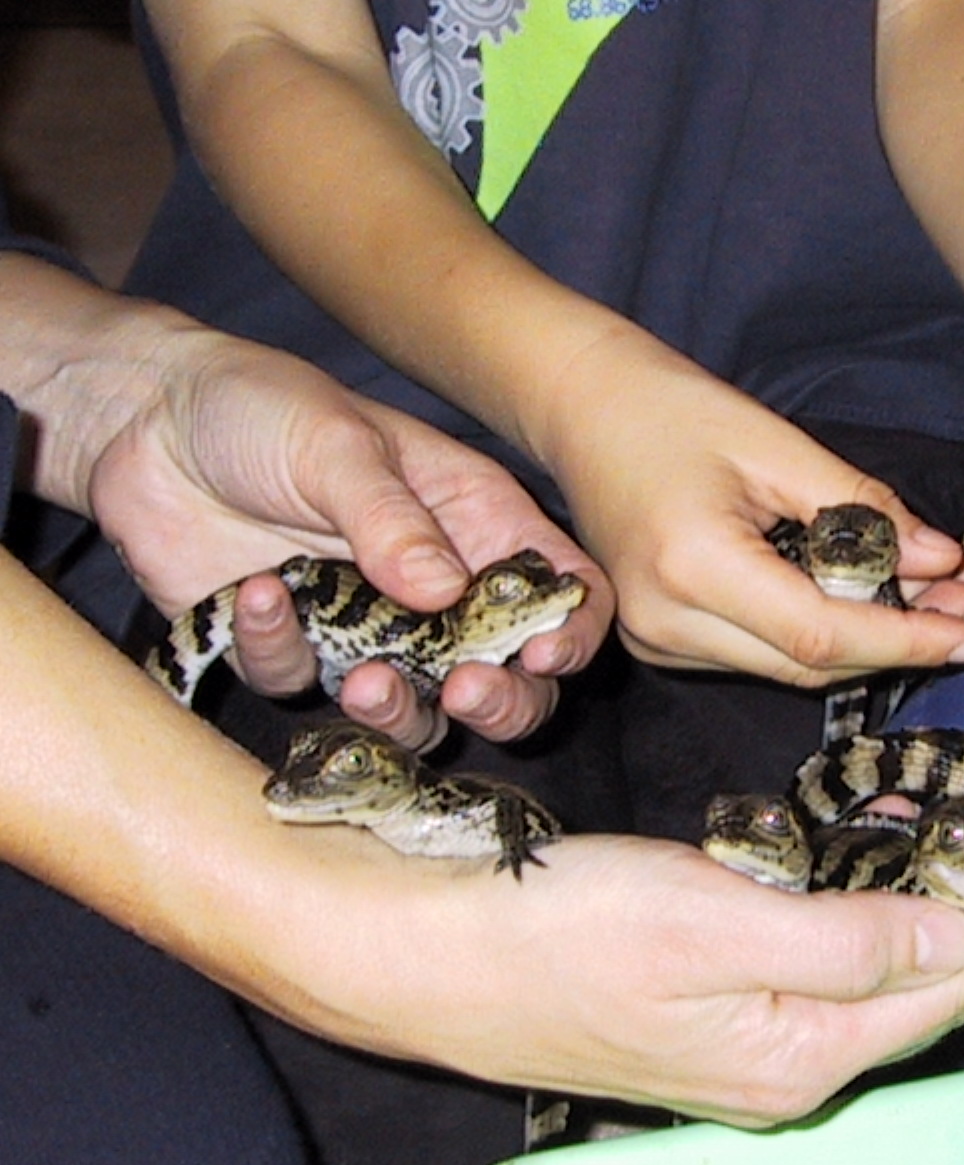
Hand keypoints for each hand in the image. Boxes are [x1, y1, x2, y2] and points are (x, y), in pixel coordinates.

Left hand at [83, 321, 612, 746]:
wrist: (148, 420)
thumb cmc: (264, 407)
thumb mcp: (337, 445)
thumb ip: (392, 520)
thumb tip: (447, 594)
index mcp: (476, 522)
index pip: (561, 590)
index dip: (569, 632)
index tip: (540, 654)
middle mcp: (437, 587)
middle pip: (508, 677)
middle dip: (501, 701)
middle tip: (465, 691)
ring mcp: (368, 630)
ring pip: (418, 712)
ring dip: (401, 713)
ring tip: (363, 681)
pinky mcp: (295, 652)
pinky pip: (300, 684)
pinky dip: (279, 654)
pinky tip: (254, 595)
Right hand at [299, 821, 963, 1124]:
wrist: (426, 950)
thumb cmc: (556, 935)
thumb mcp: (711, 927)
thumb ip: (848, 939)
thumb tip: (963, 934)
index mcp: (805, 1051)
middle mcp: (796, 1056)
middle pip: (948, 979)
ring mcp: (760, 1030)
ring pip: (901, 966)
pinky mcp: (726, 992)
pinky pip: (846, 953)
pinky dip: (898, 906)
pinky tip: (913, 872)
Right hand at [533, 342, 963, 684]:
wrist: (578, 406)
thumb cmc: (670, 407)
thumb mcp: (775, 443)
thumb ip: (861, 506)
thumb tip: (942, 561)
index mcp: (692, 566)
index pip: (821, 633)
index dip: (905, 641)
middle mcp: (666, 622)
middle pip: (808, 664)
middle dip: (896, 650)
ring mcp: (656, 640)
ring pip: (785, 667)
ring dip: (862, 648)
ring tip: (932, 614)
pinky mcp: (659, 640)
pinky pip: (757, 654)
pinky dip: (816, 638)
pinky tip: (865, 609)